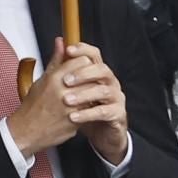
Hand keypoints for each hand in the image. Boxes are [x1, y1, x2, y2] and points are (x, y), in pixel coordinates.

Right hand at [5, 38, 83, 159]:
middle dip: (90, 79)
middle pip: (91, 75)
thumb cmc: (32, 106)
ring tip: (83, 97)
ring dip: (91, 93)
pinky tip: (80, 110)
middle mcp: (63, 90)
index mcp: (54, 78)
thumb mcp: (41, 80)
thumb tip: (61, 41)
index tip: (81, 68)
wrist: (26, 132)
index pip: (83, 60)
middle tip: (84, 84)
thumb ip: (55, 60)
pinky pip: (90, 109)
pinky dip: (88, 108)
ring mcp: (71, 106)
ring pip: (93, 92)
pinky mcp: (76, 120)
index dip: (84, 63)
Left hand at [60, 41, 128, 164]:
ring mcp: (116, 98)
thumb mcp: (70, 88)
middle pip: (102, 70)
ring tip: (67, 100)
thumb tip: (59, 42)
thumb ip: (63, 66)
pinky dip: (88, 114)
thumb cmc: (85, 109)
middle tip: (65, 80)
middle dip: (83, 73)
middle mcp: (109, 82)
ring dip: (84, 94)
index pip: (94, 55)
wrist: (101, 134)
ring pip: (104, 90)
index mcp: (97, 73)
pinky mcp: (117, 115)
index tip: (68, 50)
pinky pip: (105, 112)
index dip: (83, 49)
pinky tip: (74, 116)